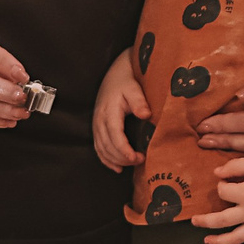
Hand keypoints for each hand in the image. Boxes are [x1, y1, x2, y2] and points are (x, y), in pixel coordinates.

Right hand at [92, 53, 148, 169]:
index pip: (115, 135)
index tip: (136, 158)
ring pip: (102, 149)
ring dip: (116, 160)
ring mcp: (96, 125)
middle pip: (108, 145)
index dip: (124, 150)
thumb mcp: (134, 88)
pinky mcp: (97, 128)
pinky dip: (106, 160)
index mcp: (109, 111)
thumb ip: (139, 101)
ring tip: (132, 164)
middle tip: (141, 160)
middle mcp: (99, 120)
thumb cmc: (126, 81)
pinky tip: (117, 167)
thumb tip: (146, 115)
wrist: (115, 75)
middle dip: (123, 157)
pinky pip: (98, 148)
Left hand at [194, 150, 243, 243]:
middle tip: (194, 221)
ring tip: (207, 241)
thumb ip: (236, 167)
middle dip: (205, 221)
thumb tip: (216, 173)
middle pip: (221, 221)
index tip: (224, 182)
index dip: (221, 187)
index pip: (223, 193)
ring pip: (235, 239)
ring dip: (218, 242)